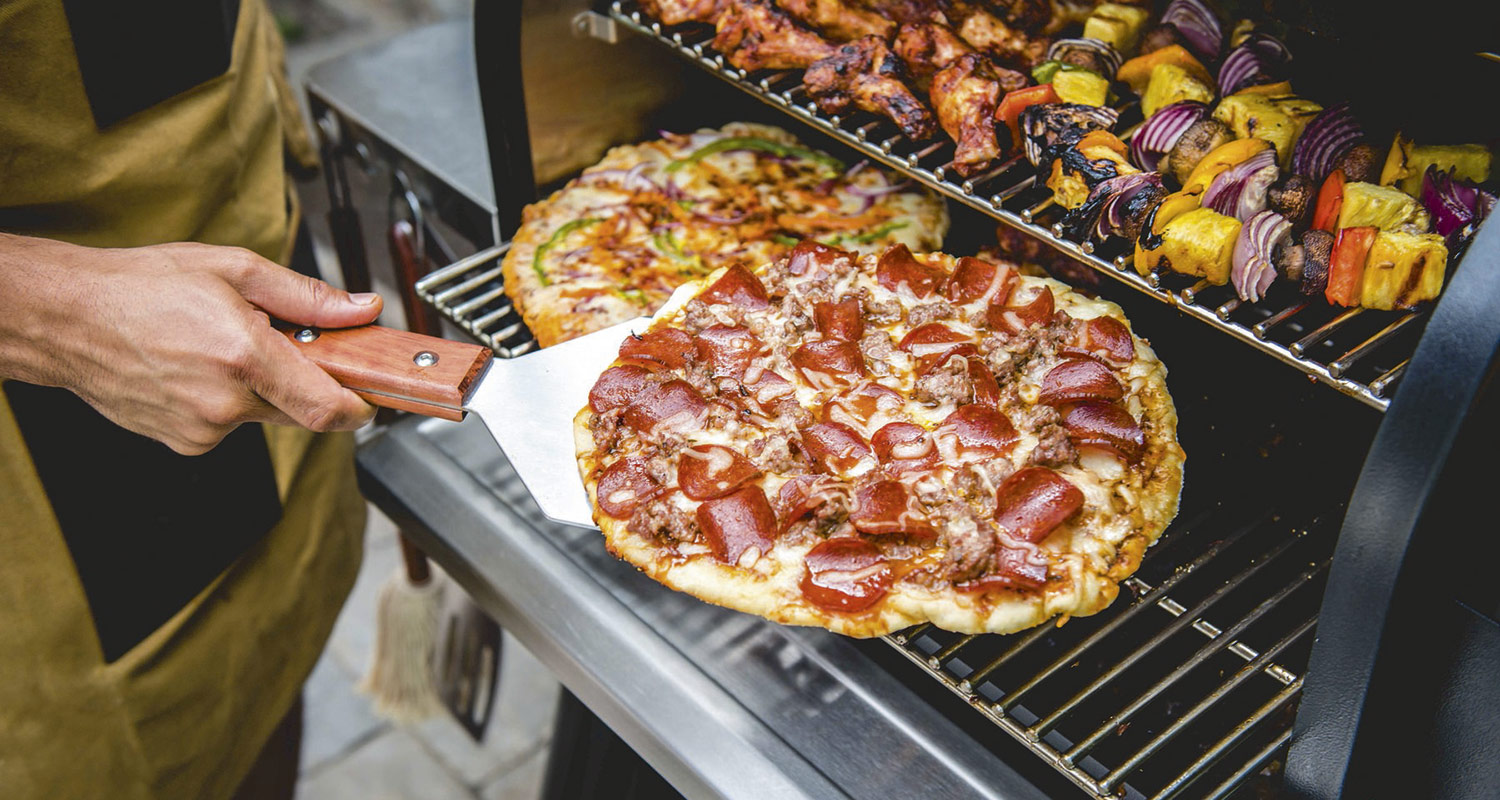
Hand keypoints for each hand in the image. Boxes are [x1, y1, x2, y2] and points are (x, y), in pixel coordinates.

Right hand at [0, 234, 382, 454]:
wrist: (64, 318)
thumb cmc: (139, 287)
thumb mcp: (234, 270)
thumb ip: (307, 298)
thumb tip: (361, 309)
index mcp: (243, 356)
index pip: (328, 409)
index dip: (360, 408)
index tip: (370, 395)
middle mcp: (223, 403)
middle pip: (303, 413)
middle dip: (311, 385)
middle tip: (291, 348)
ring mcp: (201, 430)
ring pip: (266, 417)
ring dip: (265, 390)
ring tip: (225, 349)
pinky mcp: (183, 443)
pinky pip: (231, 426)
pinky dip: (231, 400)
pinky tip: (199, 369)